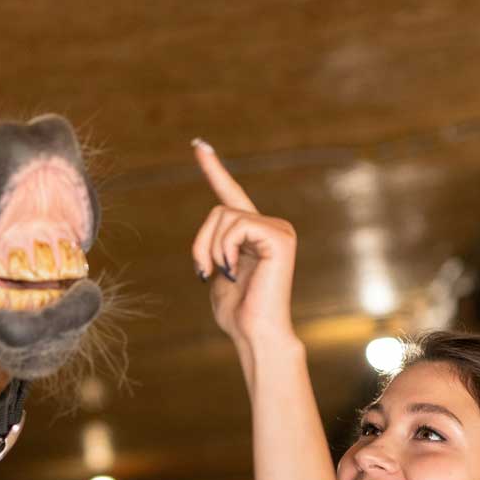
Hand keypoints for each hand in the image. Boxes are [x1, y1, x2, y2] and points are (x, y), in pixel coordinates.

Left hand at [190, 139, 298, 352]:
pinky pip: (237, 226)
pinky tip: (234, 271)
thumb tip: (208, 239)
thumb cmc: (237, 313)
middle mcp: (271, 227)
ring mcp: (278, 230)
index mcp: (255, 235)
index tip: (199, 145)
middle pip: (219, 211)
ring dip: (210, 249)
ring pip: (224, 217)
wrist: (254, 333)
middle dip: (201, 242)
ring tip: (220, 275)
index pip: (231, 195)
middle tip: (203, 272)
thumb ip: (214, 249)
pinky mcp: (279, 237)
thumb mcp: (216, 274)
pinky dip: (225, 249)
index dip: (214, 170)